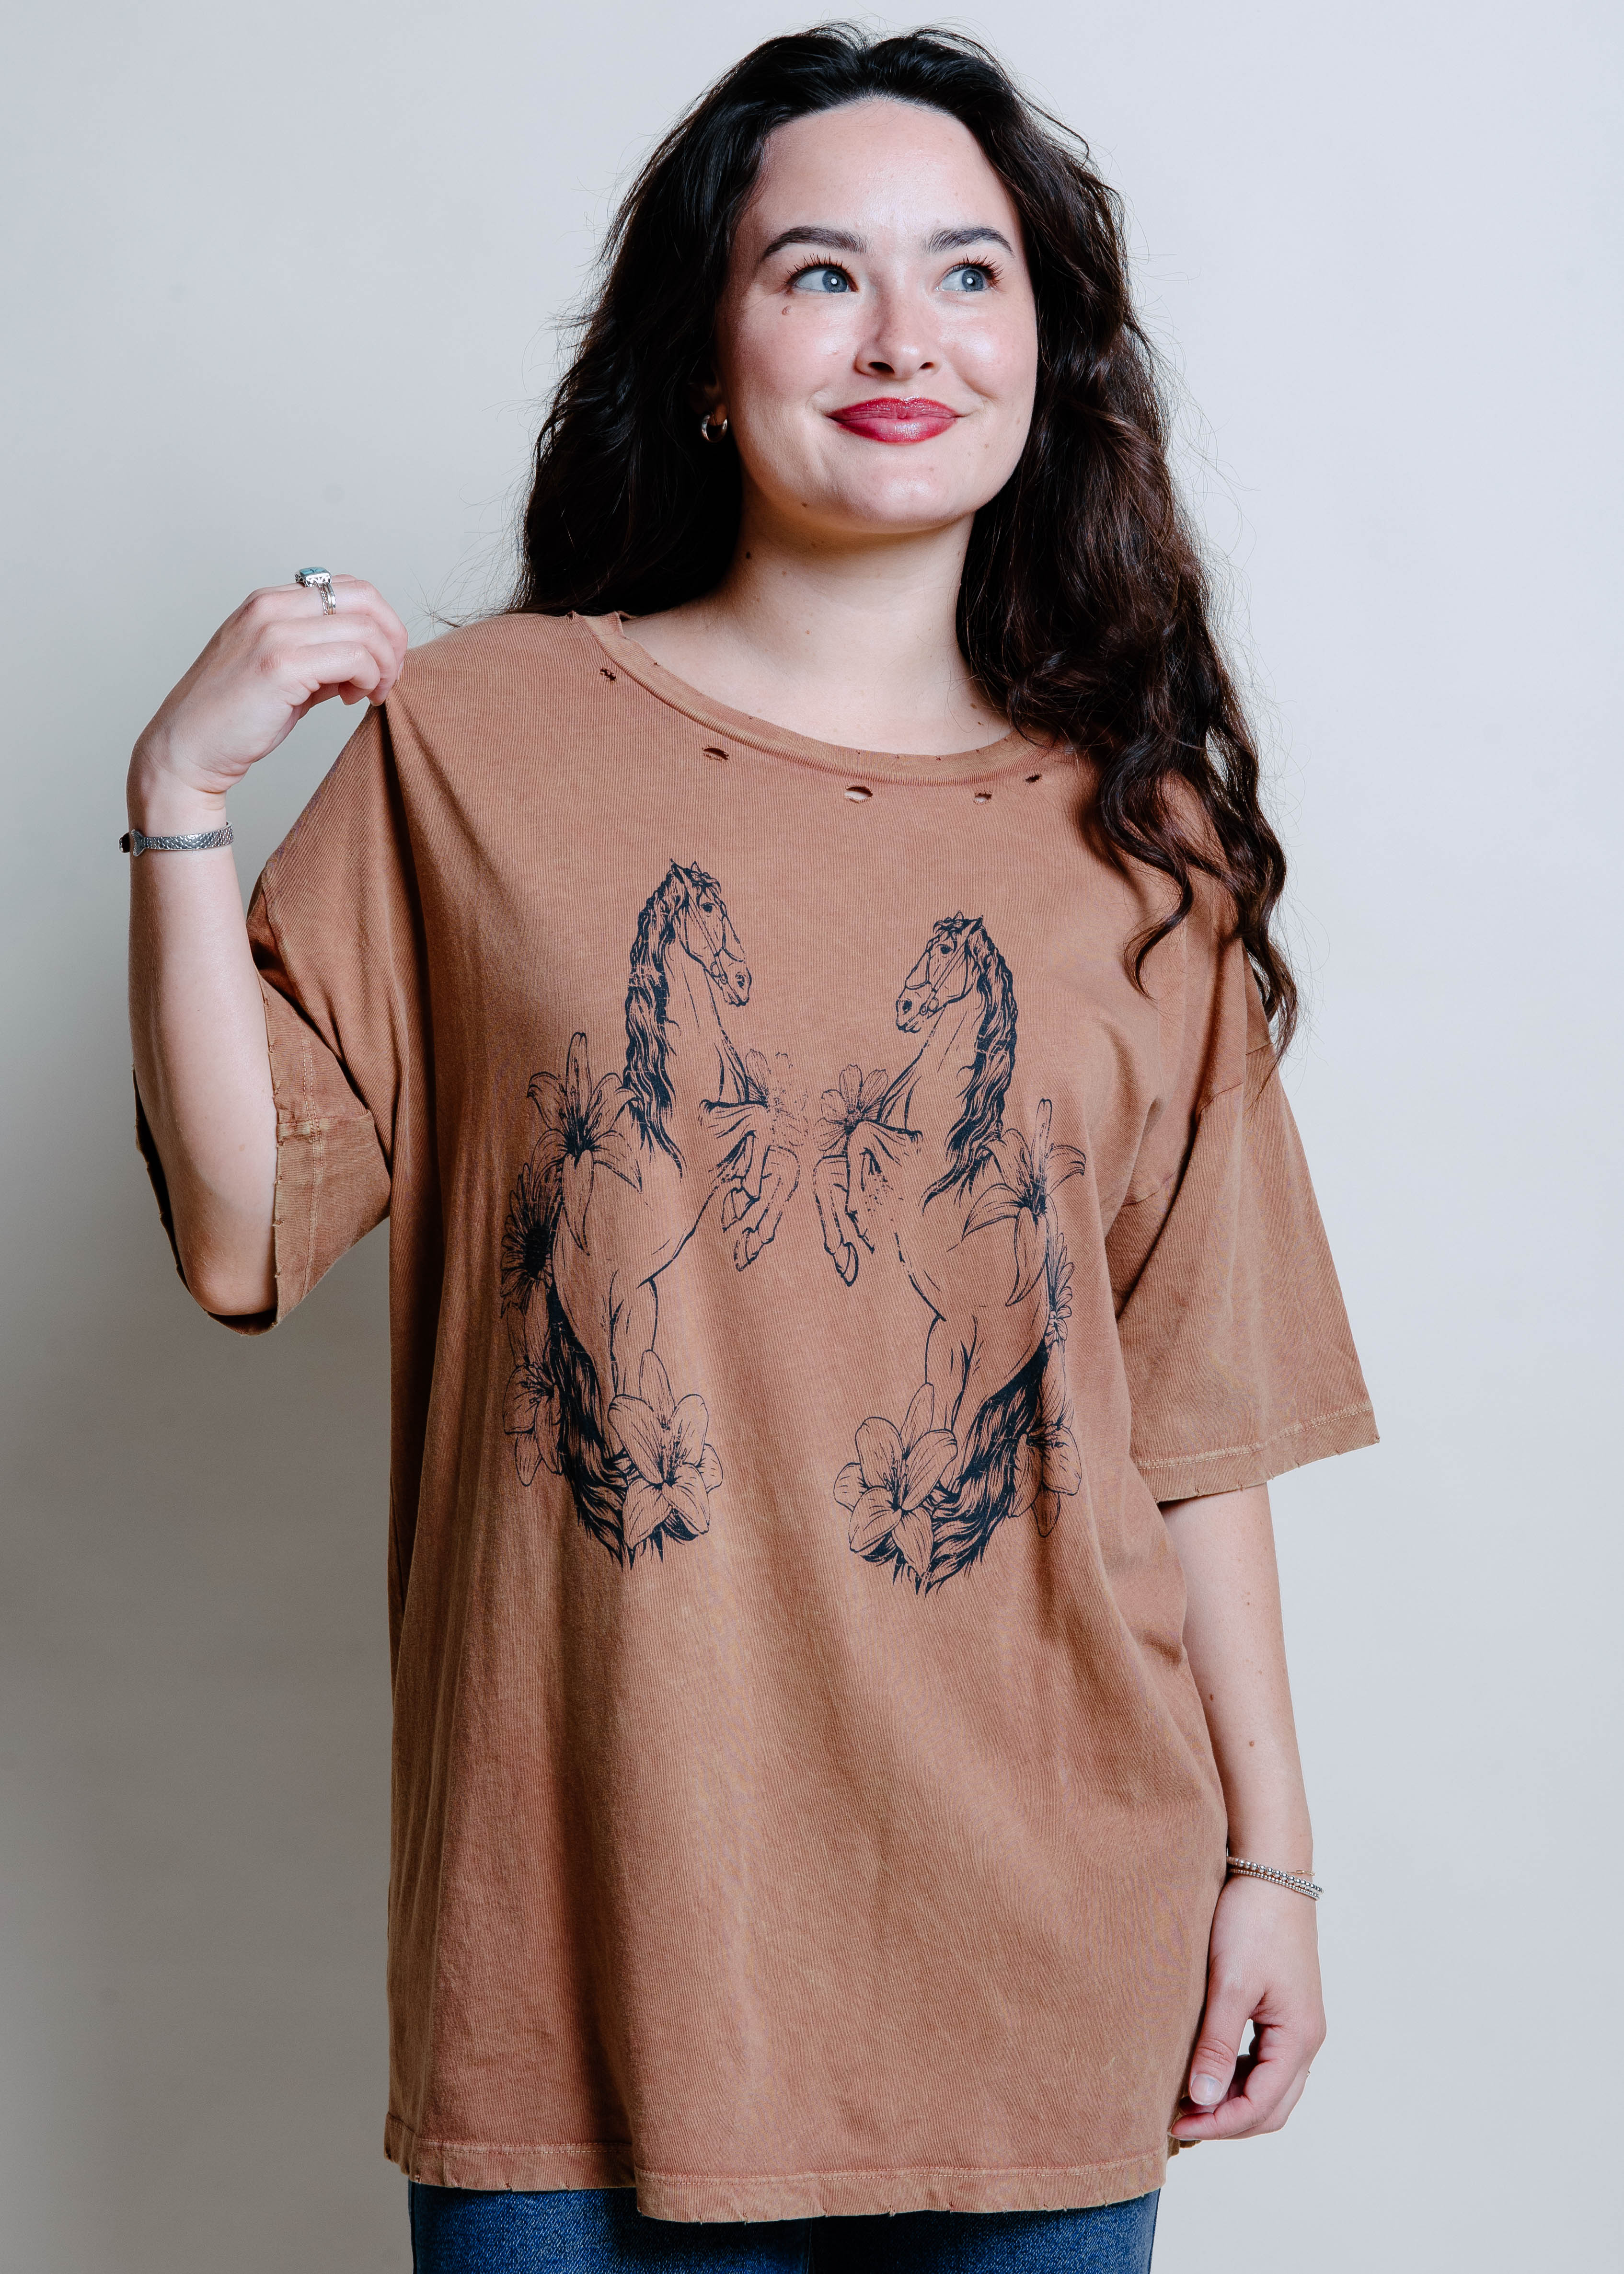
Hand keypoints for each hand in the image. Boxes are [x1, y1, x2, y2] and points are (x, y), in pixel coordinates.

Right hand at [129, 574, 408, 815]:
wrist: (188, 748)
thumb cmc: (234, 716)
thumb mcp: (284, 673)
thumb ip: (322, 657)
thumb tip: (368, 659)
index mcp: (271, 602)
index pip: (348, 588)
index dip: (380, 623)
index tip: (380, 661)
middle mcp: (272, 607)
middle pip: (365, 598)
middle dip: (393, 638)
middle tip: (389, 676)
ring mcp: (274, 632)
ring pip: (366, 630)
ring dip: (383, 666)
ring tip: (370, 694)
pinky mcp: (280, 664)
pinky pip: (354, 659)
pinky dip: (368, 679)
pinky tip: (355, 700)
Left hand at [1170, 1874, 1324, 2141]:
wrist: (1270, 1871)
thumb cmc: (1252, 1921)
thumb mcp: (1230, 1985)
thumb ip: (1217, 2044)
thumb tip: (1202, 2099)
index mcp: (1299, 2037)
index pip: (1260, 2107)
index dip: (1217, 2124)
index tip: (1174, 2124)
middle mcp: (1306, 2039)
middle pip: (1271, 2107)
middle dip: (1226, 2121)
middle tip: (1177, 2120)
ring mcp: (1298, 2025)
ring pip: (1269, 2087)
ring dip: (1231, 2099)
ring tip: (1185, 2098)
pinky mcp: (1285, 2010)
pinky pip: (1264, 2061)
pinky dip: (1237, 2075)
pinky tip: (1205, 2067)